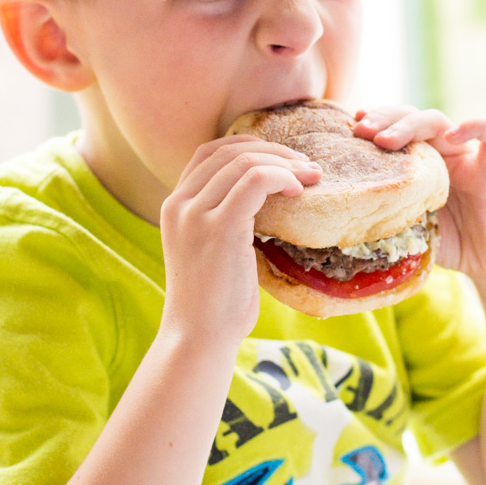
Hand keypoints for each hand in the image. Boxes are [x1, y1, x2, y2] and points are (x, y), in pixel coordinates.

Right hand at [160, 135, 321, 342]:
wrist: (198, 337)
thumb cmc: (214, 300)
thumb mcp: (210, 248)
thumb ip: (224, 217)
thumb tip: (267, 196)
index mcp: (175, 204)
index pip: (211, 152)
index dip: (251, 147)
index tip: (284, 160)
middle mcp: (180, 203)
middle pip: (230, 150)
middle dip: (275, 151)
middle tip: (307, 167)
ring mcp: (196, 214)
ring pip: (245, 162)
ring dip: (285, 164)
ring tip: (311, 177)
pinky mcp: (218, 228)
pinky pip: (255, 181)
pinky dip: (282, 177)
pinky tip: (298, 192)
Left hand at [353, 105, 485, 295]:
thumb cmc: (450, 243)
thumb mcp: (408, 228)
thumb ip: (384, 217)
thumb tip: (339, 220)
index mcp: (419, 162)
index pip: (394, 126)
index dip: (373, 121)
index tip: (349, 129)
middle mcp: (441, 153)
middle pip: (411, 116)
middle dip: (383, 118)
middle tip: (361, 131)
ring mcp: (466, 158)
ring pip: (439, 121)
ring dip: (409, 124)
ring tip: (385, 140)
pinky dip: (477, 127)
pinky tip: (453, 135)